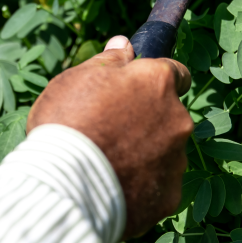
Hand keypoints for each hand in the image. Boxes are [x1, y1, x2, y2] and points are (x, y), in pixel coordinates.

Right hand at [27, 36, 192, 238]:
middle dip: (149, 121)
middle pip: (170, 115)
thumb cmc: (66, 123)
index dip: (156, 81)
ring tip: (108, 164)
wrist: (63, 187)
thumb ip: (108, 61)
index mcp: (158, 82)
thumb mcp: (76, 79)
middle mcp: (178, 119)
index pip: (176, 73)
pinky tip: (113, 188)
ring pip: (166, 152)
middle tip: (111, 131)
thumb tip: (125, 45)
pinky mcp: (169, 197)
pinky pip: (159, 187)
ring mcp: (176, 161)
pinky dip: (142, 186)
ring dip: (146, 154)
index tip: (139, 90)